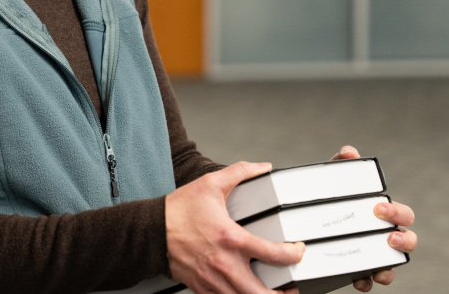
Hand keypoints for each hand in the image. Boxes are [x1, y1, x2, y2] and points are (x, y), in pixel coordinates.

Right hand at [165, 161, 304, 293]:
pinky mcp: (202, 288)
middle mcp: (225, 264)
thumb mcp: (210, 184)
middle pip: (262, 293)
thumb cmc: (178, 211)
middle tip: (292, 288)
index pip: (274, 254)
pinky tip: (244, 293)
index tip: (297, 251)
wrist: (150, 231)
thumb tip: (262, 167)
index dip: (294, 255)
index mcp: (231, 239)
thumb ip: (239, 172)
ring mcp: (213, 280)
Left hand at [331, 146, 417, 291]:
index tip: (378, 209)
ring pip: (393, 265)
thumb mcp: (330, 182)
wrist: (301, 223)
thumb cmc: (326, 198)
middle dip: (405, 240)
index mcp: (382, 214)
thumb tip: (349, 153)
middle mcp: (383, 235)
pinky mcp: (358, 269)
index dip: (396, 213)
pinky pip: (368, 280)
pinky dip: (366, 282)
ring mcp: (373, 253)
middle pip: (408, 240)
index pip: (402, 214)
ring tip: (380, 271)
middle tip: (389, 237)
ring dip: (390, 269)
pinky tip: (359, 281)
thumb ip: (339, 166)